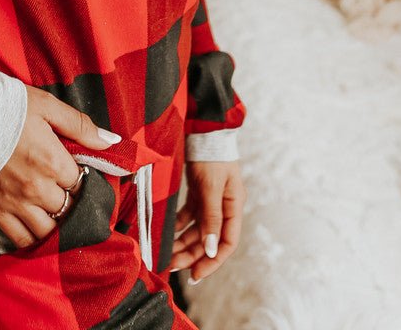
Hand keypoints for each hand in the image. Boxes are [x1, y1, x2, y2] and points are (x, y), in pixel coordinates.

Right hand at [0, 83, 113, 248]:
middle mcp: (38, 188)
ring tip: (54, 213)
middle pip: (68, 209)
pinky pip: (21, 239)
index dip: (81, 179)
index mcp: (54, 162)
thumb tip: (112, 141)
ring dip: (55, 225)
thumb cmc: (8, 107)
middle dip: (71, 202)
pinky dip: (32, 239)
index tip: (76, 173)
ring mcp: (16, 203)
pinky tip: (36, 230)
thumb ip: (80, 126)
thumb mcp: (47, 106)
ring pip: (48, 230)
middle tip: (66, 193)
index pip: (81, 183)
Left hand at [170, 160, 244, 280]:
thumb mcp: (211, 186)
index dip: (213, 261)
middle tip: (172, 267)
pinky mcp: (199, 192)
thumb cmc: (211, 154)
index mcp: (234, 206)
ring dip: (183, 242)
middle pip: (209, 239)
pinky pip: (189, 216)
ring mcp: (211, 199)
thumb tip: (211, 249)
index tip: (195, 275)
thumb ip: (212, 217)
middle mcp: (224, 206)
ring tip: (166, 255)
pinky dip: (179, 226)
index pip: (227, 243)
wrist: (202, 127)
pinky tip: (167, 234)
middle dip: (192, 255)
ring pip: (197, 229)